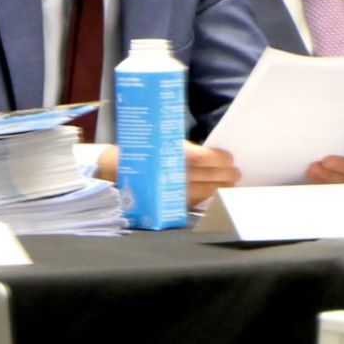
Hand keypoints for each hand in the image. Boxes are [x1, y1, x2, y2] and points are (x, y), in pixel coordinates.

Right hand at [93, 142, 238, 208]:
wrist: (106, 171)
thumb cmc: (135, 151)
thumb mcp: (154, 141)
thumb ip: (178, 148)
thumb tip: (210, 153)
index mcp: (158, 153)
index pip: (192, 157)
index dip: (212, 158)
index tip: (228, 158)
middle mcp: (159, 172)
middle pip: (198, 175)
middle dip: (220, 174)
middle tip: (236, 172)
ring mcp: (159, 190)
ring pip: (195, 190)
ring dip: (216, 188)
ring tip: (230, 184)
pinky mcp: (159, 203)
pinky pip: (186, 202)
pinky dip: (203, 198)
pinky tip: (214, 194)